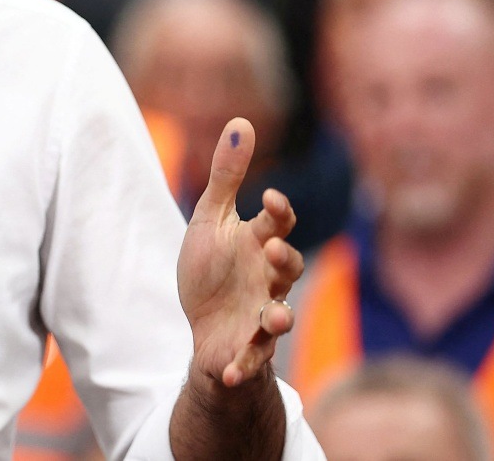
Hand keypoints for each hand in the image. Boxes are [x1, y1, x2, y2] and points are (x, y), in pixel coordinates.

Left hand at [176, 119, 303, 387]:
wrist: (204, 325)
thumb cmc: (212, 267)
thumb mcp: (210, 218)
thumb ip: (225, 175)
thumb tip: (240, 121)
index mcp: (260, 244)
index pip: (278, 223)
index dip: (278, 212)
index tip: (268, 197)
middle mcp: (268, 280)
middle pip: (289, 269)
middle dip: (286, 261)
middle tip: (274, 250)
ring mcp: (261, 315)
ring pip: (280, 317)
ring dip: (279, 318)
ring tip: (276, 318)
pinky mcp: (247, 348)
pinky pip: (250, 359)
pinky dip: (242, 367)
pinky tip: (228, 372)